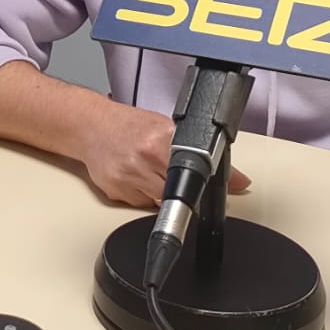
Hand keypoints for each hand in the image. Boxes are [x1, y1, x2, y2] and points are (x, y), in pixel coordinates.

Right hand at [70, 102, 251, 208]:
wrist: (89, 125)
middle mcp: (145, 157)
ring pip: (159, 203)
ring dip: (160, 194)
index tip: (221, 193)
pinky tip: (135, 178)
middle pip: (178, 193)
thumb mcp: (165, 128)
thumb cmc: (126, 125)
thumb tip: (239, 180)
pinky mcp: (116, 190)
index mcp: (162, 139)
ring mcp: (129, 175)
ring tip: (151, 174)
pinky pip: (139, 204)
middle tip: (177, 180)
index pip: (196, 171)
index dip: (206, 186)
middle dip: (181, 190)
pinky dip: (142, 196)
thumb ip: (200, 152)